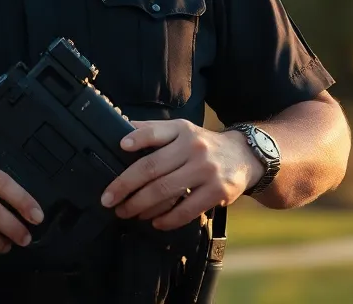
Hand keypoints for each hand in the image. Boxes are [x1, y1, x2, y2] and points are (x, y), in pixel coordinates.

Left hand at [99, 120, 258, 230]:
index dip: (137, 138)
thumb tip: (120, 130)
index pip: (156, 132)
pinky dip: (166, 219)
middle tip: (109, 200)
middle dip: (125, 186)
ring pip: (165, 192)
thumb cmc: (202, 144)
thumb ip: (153, 130)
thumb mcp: (182, 130)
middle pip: (152, 168)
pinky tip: (154, 222)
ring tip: (126, 212)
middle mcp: (193, 148)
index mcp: (182, 130)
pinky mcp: (217, 192)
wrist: (243, 156)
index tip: (120, 146)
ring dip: (140, 206)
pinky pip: (185, 210)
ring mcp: (206, 170)